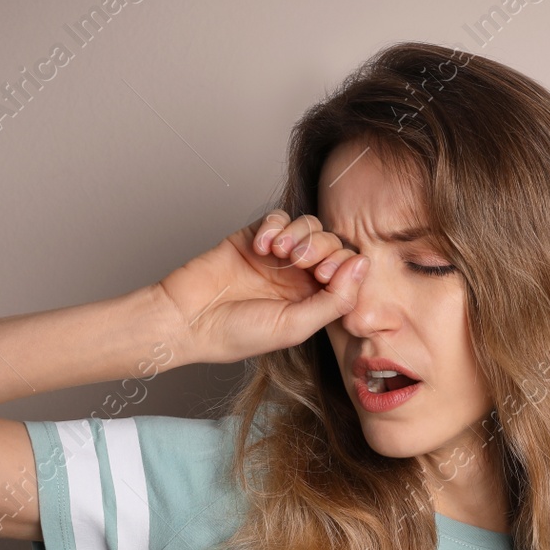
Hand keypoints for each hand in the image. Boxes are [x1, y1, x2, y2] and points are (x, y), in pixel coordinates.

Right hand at [157, 209, 369, 364]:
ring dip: (299, 235)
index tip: (325, 275)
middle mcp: (299, 277)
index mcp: (313, 301)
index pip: (348, 272)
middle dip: (321, 247)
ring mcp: (277, 255)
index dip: (345, 266)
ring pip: (309, 226)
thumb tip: (363, 265)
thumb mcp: (295, 326)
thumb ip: (335, 300)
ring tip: (277, 253)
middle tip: (299, 262)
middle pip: (331, 244)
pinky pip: (278, 217)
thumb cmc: (237, 333)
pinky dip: (274, 225)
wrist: (186, 319)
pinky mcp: (254, 236)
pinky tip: (260, 246)